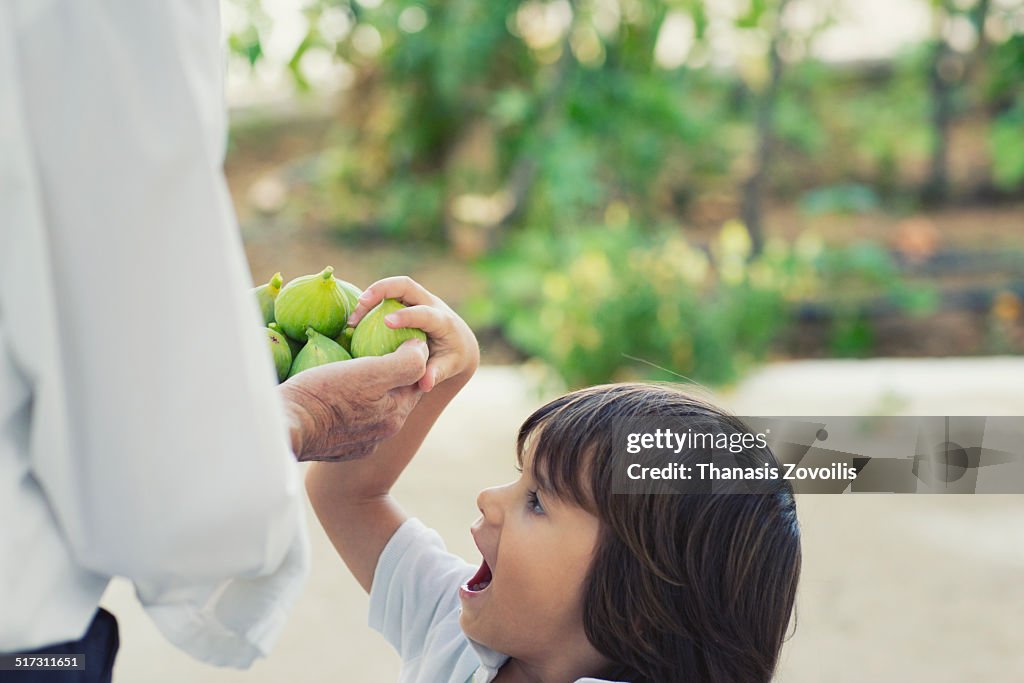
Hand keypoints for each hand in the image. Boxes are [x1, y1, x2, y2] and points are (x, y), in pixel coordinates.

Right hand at [278, 339, 427, 461]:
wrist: (284, 427)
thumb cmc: (326, 394)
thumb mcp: (371, 372)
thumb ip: (405, 363)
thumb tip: (421, 349)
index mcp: (395, 415)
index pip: (415, 380)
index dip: (410, 358)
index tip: (395, 339)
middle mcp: (382, 434)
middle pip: (395, 396)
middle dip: (392, 375)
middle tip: (374, 350)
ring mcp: (359, 443)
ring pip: (373, 408)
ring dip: (369, 391)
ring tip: (353, 370)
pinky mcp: (337, 447)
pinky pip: (351, 421)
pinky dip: (349, 406)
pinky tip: (334, 393)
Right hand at [348, 276, 479, 392]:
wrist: (458, 343)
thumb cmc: (451, 358)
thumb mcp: (448, 367)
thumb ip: (436, 374)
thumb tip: (424, 384)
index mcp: (442, 320)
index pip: (425, 312)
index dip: (407, 315)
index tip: (387, 322)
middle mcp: (430, 302)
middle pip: (405, 285)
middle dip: (382, 290)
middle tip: (360, 305)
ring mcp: (417, 298)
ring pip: (392, 288)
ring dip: (370, 298)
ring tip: (351, 321)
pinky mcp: (405, 300)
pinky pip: (384, 297)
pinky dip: (369, 307)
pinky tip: (352, 326)